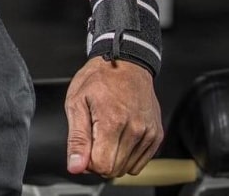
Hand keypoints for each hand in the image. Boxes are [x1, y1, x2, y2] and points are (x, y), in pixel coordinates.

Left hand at [64, 57, 162, 177]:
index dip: (88, 160)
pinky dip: (127, 155)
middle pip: (114, 170)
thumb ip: (77, 139)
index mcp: (113, 121)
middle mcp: (135, 130)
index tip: (85, 144)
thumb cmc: (99, 78)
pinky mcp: (156, 136)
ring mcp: (149, 134)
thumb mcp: (76, 102)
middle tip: (94, 135)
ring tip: (107, 131)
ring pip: (127, 169)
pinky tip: (120, 135)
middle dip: (99, 159)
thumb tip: (75, 167)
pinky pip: (140, 163)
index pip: (102, 166)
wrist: (125, 63)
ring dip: (114, 157)